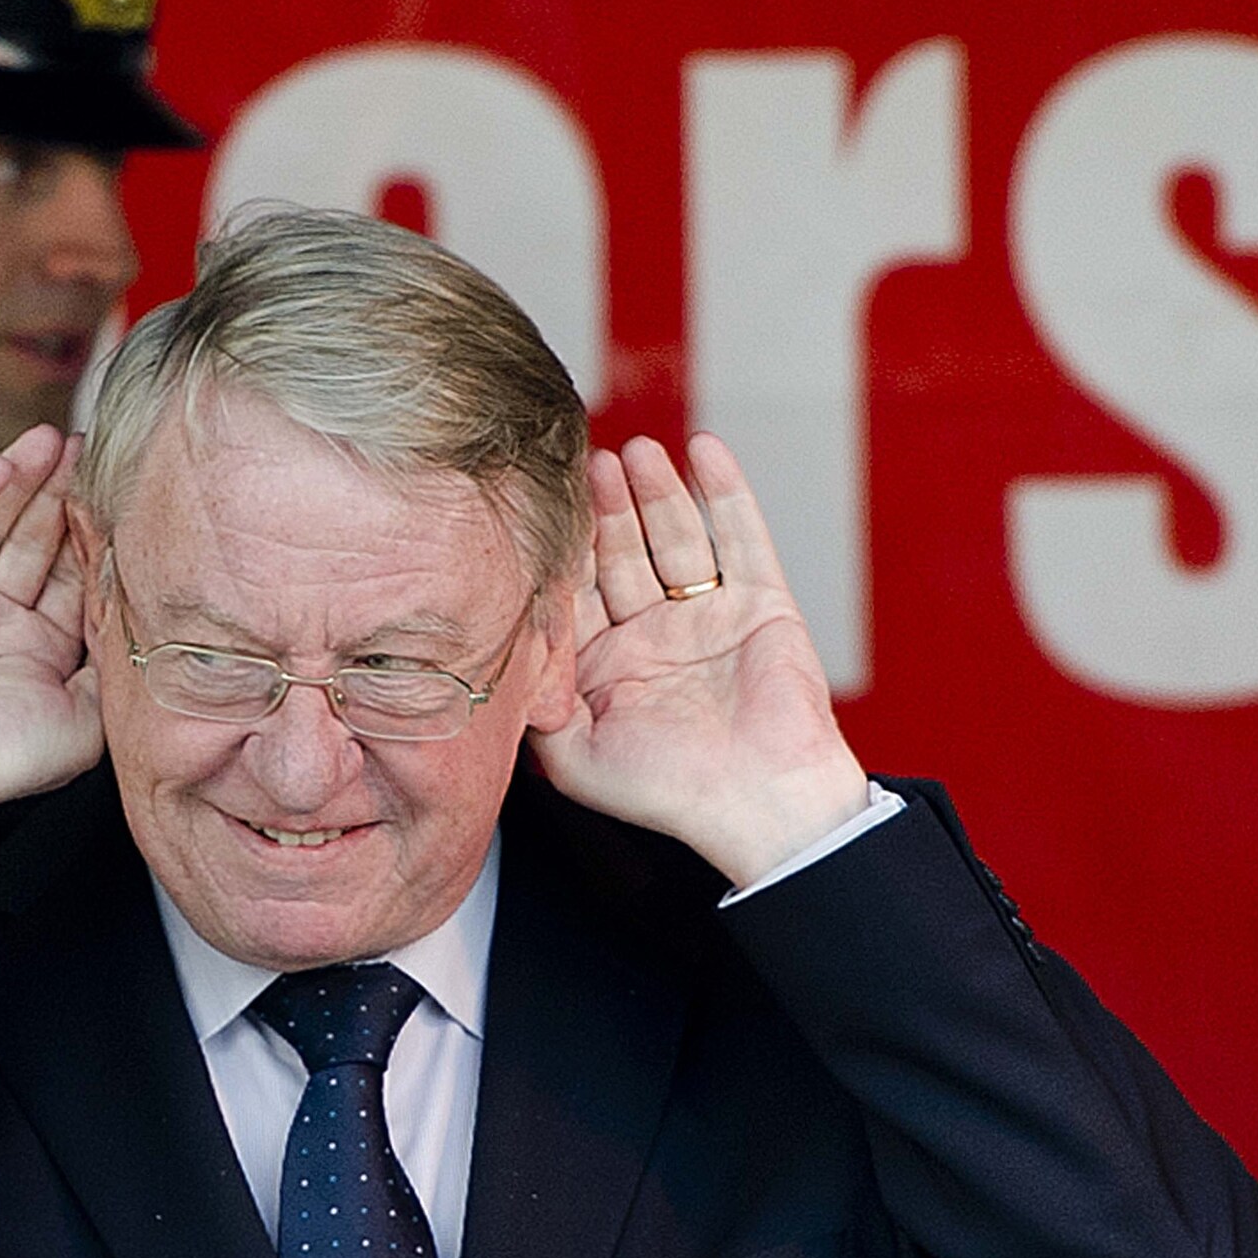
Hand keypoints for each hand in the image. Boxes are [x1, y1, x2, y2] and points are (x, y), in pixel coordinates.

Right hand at [0, 424, 100, 876]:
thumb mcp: (82, 721)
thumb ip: (110, 665)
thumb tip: (139, 616)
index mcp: (31, 650)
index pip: (67, 574)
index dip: (91, 531)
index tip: (120, 487)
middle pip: (27, 539)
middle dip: (56, 492)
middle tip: (87, 447)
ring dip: (16, 480)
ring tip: (50, 440)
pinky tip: (0, 466)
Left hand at [529, 433, 867, 887]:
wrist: (760, 806)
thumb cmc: (667, 793)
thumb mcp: (572, 755)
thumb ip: (532, 702)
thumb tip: (497, 653)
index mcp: (605, 665)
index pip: (576, 589)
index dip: (562, 549)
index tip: (539, 505)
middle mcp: (652, 635)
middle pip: (623, 553)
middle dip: (607, 509)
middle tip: (588, 463)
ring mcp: (706, 616)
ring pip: (676, 537)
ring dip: (656, 492)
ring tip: (635, 452)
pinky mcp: (761, 604)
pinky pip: (742, 537)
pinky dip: (725, 493)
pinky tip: (705, 451)